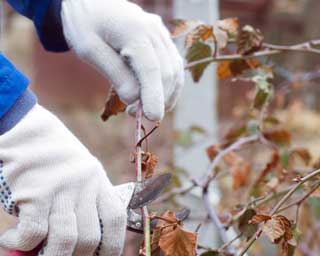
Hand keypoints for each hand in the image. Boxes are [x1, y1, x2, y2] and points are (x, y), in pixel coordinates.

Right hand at [0, 105, 133, 255]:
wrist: (20, 126)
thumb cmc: (46, 156)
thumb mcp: (75, 175)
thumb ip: (78, 207)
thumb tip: (69, 254)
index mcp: (98, 181)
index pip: (114, 222)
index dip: (112, 249)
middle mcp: (84, 186)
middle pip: (89, 239)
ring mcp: (61, 189)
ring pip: (65, 242)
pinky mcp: (34, 192)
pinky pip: (34, 233)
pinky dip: (22, 245)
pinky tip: (11, 241)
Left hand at [61, 0, 184, 120]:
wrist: (88, 0)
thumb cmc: (84, 24)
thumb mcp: (88, 49)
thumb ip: (114, 74)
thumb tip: (134, 100)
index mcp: (135, 31)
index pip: (152, 70)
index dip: (154, 97)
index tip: (152, 118)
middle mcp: (154, 31)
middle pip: (167, 73)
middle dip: (157, 99)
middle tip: (135, 115)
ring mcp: (162, 34)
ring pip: (175, 71)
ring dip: (166, 95)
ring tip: (146, 109)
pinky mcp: (163, 40)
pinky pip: (173, 66)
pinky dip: (168, 85)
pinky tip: (156, 97)